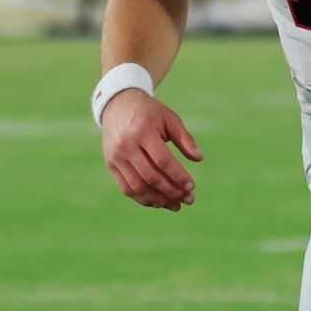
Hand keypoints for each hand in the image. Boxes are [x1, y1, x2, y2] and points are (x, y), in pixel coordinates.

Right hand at [100, 89, 201, 210]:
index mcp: (142, 131)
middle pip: (150, 176)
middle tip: (189, 199)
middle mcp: (126, 145)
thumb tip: (199, 158)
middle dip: (172, 192)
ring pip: (137, 186)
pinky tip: (159, 202)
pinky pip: (126, 188)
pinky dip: (143, 198)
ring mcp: (116, 157)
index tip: (192, 186)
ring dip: (158, 200)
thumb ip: (185, 139)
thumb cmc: (149, 112)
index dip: (178, 176)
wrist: (118, 104)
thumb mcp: (169, 119)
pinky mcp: (110, 165)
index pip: (162, 160)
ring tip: (176, 205)